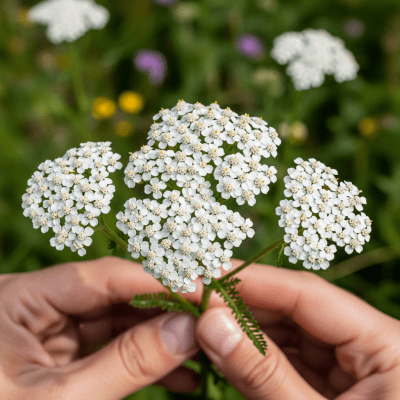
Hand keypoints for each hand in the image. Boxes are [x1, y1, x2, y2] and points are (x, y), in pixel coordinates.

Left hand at [0, 256, 200, 399]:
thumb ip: (126, 364)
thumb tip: (187, 330)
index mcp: (18, 299)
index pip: (98, 277)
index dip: (153, 281)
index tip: (199, 289)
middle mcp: (38, 305)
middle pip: (113, 296)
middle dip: (163, 312)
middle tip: (209, 320)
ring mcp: (53, 330)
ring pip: (118, 322)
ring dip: (160, 338)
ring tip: (203, 350)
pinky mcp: (66, 354)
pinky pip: (112, 348)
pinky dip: (144, 361)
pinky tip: (182, 374)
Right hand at [194, 259, 399, 398]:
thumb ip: (264, 373)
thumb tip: (211, 322)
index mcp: (388, 345)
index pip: (309, 294)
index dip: (254, 282)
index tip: (208, 275)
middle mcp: (368, 345)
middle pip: (295, 308)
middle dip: (242, 305)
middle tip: (196, 300)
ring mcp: (348, 363)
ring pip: (287, 331)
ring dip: (243, 329)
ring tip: (201, 322)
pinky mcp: (331, 381)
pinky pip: (287, 357)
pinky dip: (253, 355)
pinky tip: (223, 349)